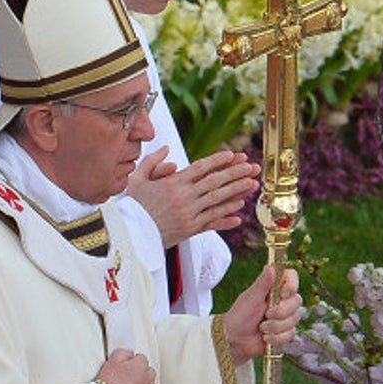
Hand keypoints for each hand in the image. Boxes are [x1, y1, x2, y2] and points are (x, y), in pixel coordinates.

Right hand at [95, 348, 156, 383]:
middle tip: (126, 377)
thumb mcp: (112, 360)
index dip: (131, 362)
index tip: (124, 366)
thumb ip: (123, 352)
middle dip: (140, 373)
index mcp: (141, 366)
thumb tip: (129, 353)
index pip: (141, 358)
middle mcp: (148, 380)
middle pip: (149, 372)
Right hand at [126, 147, 259, 247]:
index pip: (200, 168)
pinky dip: (226, 217)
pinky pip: (212, 221)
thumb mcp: (137, 179)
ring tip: (252, 183)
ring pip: (217, 201)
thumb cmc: (132, 206)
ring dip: (237, 191)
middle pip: (214, 182)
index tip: (232, 155)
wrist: (130, 235)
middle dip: (235, 173)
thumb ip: (152, 162)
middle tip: (252, 166)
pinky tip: (239, 212)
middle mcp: (183, 198)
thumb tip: (166, 148)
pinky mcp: (190, 230)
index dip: (217, 161)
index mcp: (172, 184)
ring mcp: (189, 214)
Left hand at [222, 266, 301, 364]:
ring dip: (276, 326)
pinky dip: (277, 337)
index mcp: (273, 288)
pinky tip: (265, 337)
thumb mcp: (250, 298)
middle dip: (281, 312)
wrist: (235, 340)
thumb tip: (271, 266)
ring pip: (295, 319)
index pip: (292, 277)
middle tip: (266, 314)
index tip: (283, 294)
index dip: (292, 285)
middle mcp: (281, 300)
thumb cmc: (239, 316)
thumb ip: (262, 283)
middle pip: (297, 301)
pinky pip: (291, 334)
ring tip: (262, 328)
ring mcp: (285, 316)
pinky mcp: (285, 332)